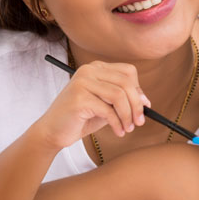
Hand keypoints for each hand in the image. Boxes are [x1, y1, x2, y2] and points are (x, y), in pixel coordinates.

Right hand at [36, 61, 150, 149]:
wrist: (53, 131)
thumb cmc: (82, 118)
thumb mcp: (107, 105)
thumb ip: (123, 99)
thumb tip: (145, 102)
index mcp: (96, 68)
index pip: (128, 72)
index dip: (139, 90)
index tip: (145, 107)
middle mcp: (89, 70)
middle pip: (126, 83)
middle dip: (136, 105)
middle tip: (139, 122)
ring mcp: (82, 82)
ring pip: (119, 96)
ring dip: (127, 116)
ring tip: (127, 128)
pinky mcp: (79, 98)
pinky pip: (108, 110)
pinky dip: (117, 124)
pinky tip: (118, 132)